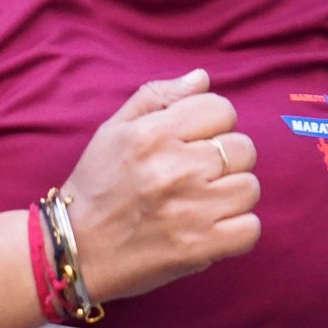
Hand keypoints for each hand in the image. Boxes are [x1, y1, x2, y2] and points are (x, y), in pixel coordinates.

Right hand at [57, 69, 260, 302]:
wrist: (76, 249)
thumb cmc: (96, 187)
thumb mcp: (114, 130)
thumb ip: (158, 96)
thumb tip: (202, 77)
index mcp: (153, 134)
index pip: (222, 109)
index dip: (213, 124)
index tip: (194, 142)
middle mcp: (175, 169)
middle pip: (243, 148)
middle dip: (225, 159)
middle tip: (197, 175)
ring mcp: (191, 210)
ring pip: (249, 187)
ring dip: (232, 195)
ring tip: (203, 202)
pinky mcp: (200, 248)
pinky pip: (251, 229)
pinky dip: (237, 229)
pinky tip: (212, 227)